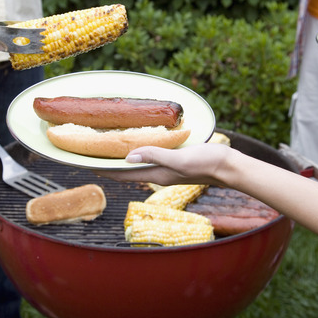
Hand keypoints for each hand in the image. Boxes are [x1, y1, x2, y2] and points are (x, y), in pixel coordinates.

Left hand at [94, 143, 233, 186]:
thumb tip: (128, 156)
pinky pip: (153, 157)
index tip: (88, 165)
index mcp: (156, 175)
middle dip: (111, 164)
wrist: (230, 167)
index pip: (124, 175)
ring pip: (140, 163)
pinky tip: (143, 142)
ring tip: (112, 148)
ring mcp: (168, 168)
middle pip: (128, 170)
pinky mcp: (177, 161)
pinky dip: (142, 151)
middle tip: (95, 153)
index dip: (105, 171)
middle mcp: (159, 174)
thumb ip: (155, 156)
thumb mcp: (179, 159)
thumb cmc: (206, 163)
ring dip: (125, 158)